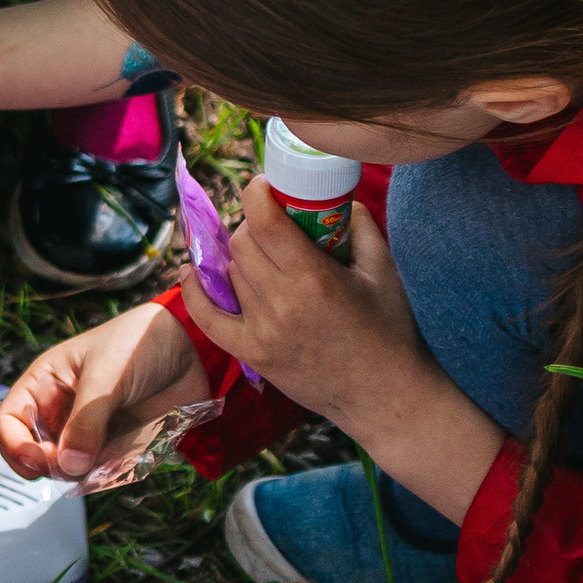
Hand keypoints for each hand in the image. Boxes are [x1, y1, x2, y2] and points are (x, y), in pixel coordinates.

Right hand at [0, 301, 203, 480]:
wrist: (192, 346)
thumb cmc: (140, 343)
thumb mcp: (107, 376)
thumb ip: (86, 422)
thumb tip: (68, 467)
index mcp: (45, 383)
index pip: (9, 421)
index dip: (15, 445)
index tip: (38, 461)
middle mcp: (60, 409)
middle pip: (33, 452)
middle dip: (47, 466)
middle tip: (71, 468)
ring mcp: (88, 430)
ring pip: (66, 467)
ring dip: (77, 475)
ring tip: (99, 466)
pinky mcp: (114, 444)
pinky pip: (99, 471)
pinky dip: (103, 476)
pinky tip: (116, 465)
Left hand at [183, 185, 432, 441]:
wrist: (385, 397)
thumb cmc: (391, 332)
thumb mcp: (384, 271)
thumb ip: (361, 226)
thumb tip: (341, 198)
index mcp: (314, 277)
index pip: (263, 219)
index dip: (256, 192)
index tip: (265, 186)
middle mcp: (281, 303)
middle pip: (242, 242)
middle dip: (254, 225)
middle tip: (273, 226)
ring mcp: (262, 331)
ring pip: (229, 272)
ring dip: (241, 256)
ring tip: (262, 255)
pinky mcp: (252, 354)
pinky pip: (207, 316)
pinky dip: (195, 291)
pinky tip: (191, 271)